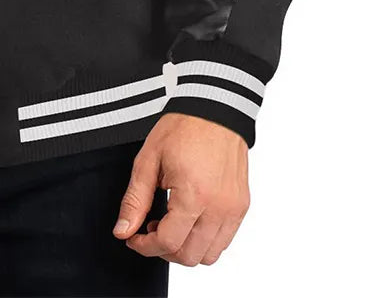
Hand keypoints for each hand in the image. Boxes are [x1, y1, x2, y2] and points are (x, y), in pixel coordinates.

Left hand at [113, 113, 249, 266]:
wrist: (214, 109)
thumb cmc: (182, 129)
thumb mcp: (148, 160)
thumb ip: (135, 200)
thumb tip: (122, 231)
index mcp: (194, 195)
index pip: (168, 243)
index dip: (145, 246)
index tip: (133, 237)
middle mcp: (219, 208)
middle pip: (189, 256)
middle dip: (163, 250)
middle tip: (150, 227)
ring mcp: (233, 210)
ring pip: (209, 255)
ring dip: (186, 249)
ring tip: (170, 223)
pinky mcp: (241, 207)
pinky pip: (224, 241)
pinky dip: (204, 240)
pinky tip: (189, 219)